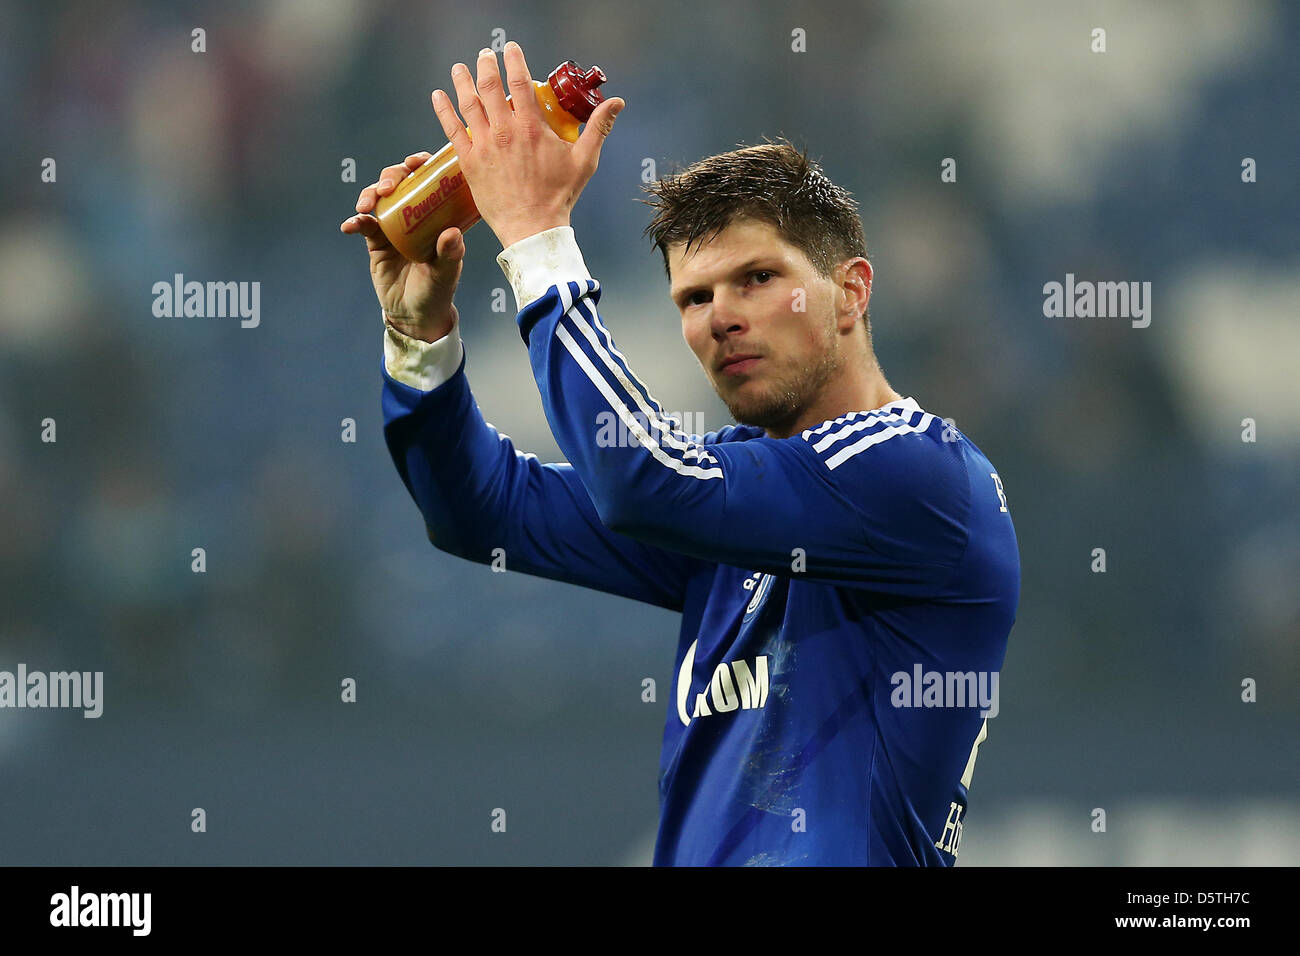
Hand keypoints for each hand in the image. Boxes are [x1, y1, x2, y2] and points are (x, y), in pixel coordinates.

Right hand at [340, 153, 464, 341]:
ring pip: (379, 198)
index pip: (430, 181)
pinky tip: (350, 226)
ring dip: (369, 195)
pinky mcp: (376, 241)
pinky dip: (355, 222)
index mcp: (436, 216)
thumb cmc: (437, 291)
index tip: (417, 161)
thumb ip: (450, 255)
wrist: (414, 314)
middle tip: (386, 188)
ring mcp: (394, 226)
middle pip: (400, 182)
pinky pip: (364, 225)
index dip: (422, 165)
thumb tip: (452, 233)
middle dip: (390, 177)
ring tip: (366, 207)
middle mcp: (414, 215)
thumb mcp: (447, 273)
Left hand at [431, 41, 625, 248]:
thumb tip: (617, 103)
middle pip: (490, 86)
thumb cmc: (559, 196)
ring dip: (462, 81)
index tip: (511, 49)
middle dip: (486, 65)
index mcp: (532, 126)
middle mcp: (505, 131)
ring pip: (468, 103)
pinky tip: (438, 96)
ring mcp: (484, 145)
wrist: (532, 227)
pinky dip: (443, 110)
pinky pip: (452, 130)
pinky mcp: (469, 162)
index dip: (514, 60)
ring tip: (459, 68)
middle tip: (485, 56)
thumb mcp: (585, 160)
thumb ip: (598, 127)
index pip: (519, 81)